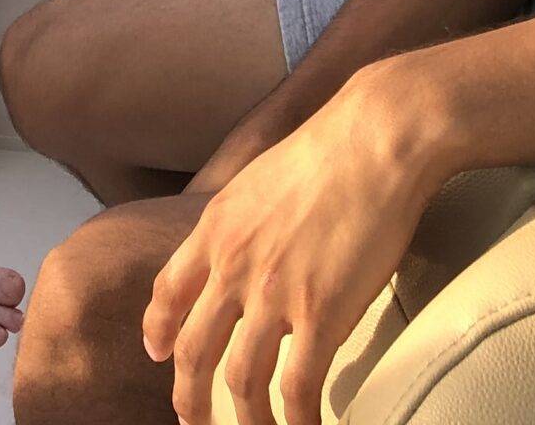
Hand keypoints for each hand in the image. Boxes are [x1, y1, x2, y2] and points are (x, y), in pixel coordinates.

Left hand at [143, 76, 438, 424]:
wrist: (375, 138)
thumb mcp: (260, 178)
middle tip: (191, 422)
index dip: (159, 329)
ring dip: (243, 424)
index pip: (168, 291)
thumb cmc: (331, 149)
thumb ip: (245, 219)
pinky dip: (295, 423)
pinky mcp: (320, 314)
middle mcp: (233, 266)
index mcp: (216, 230)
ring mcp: (273, 294)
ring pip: (240, 382)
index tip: (159, 355)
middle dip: (188, 398)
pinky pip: (297, 388)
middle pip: (194, 350)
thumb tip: (253, 247)